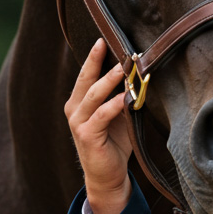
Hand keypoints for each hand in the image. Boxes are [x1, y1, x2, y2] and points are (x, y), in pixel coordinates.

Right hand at [64, 39, 133, 213]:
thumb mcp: (118, 116)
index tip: (103, 37)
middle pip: (85, 79)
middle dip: (96, 60)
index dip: (94, 56)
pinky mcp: (87, 135)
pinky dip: (114, 104)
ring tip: (122, 67)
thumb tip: (138, 76)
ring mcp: (78, 122)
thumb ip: (122, 98)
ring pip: (94, 95)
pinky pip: (102, 115)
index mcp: (79, 102)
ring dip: (109, 79)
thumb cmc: (114, 144)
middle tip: (107, 42)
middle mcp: (74, 109)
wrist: (107, 175)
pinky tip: (125, 97)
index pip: (86, 74)